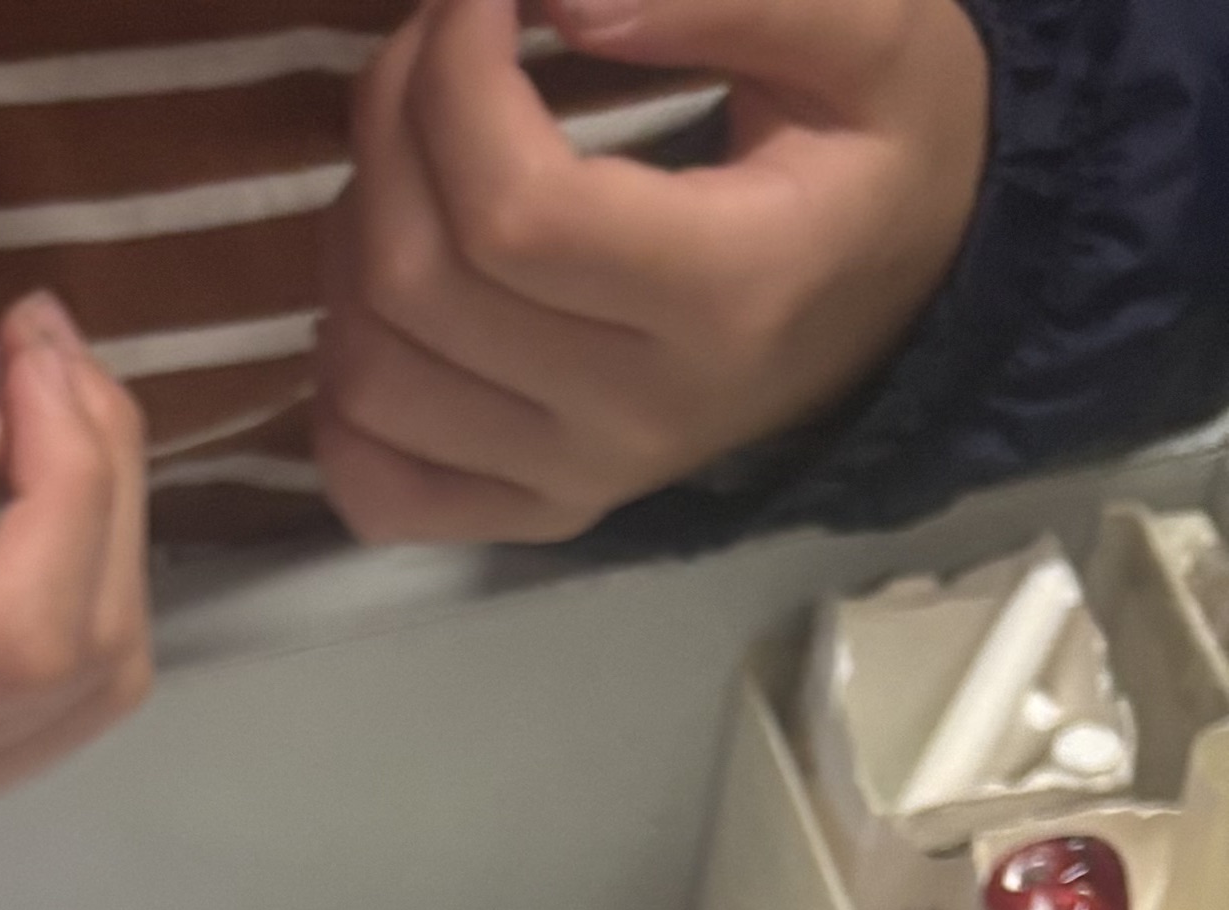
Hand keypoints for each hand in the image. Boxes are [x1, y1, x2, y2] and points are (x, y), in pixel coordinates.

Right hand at [0, 295, 152, 854]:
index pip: (15, 637)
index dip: (70, 483)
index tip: (23, 352)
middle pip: (83, 655)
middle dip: (99, 477)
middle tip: (39, 348)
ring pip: (107, 677)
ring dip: (107, 519)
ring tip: (46, 403)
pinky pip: (84, 689)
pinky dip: (92, 569)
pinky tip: (40, 484)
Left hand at [315, 0, 985, 543]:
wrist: (911, 285)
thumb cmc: (887, 141)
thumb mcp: (869, 29)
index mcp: (730, 292)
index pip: (514, 208)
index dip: (455, 79)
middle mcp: (639, 413)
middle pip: (419, 278)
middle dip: (392, 122)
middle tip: (440, 38)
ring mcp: (579, 481)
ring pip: (371, 374)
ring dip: (351, 234)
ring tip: (417, 149)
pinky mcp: (536, 517)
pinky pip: (375, 487)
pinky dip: (341, 392)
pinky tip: (386, 292)